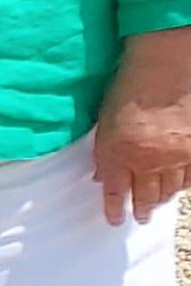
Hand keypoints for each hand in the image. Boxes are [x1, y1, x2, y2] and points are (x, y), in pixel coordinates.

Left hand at [93, 28, 190, 224]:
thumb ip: (104, 152)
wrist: (166, 64)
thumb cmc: (128, 86)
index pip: (116, 191)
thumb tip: (103, 177)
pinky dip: (185, 183)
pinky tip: (181, 188)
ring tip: (158, 204)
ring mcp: (176, 155)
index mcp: (119, 154)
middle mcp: (148, 160)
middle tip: (141, 217)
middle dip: (142, 207)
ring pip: (171, 187)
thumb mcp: (105, 122)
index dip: (115, 208)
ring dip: (163, 197)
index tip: (114, 221)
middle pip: (147, 194)